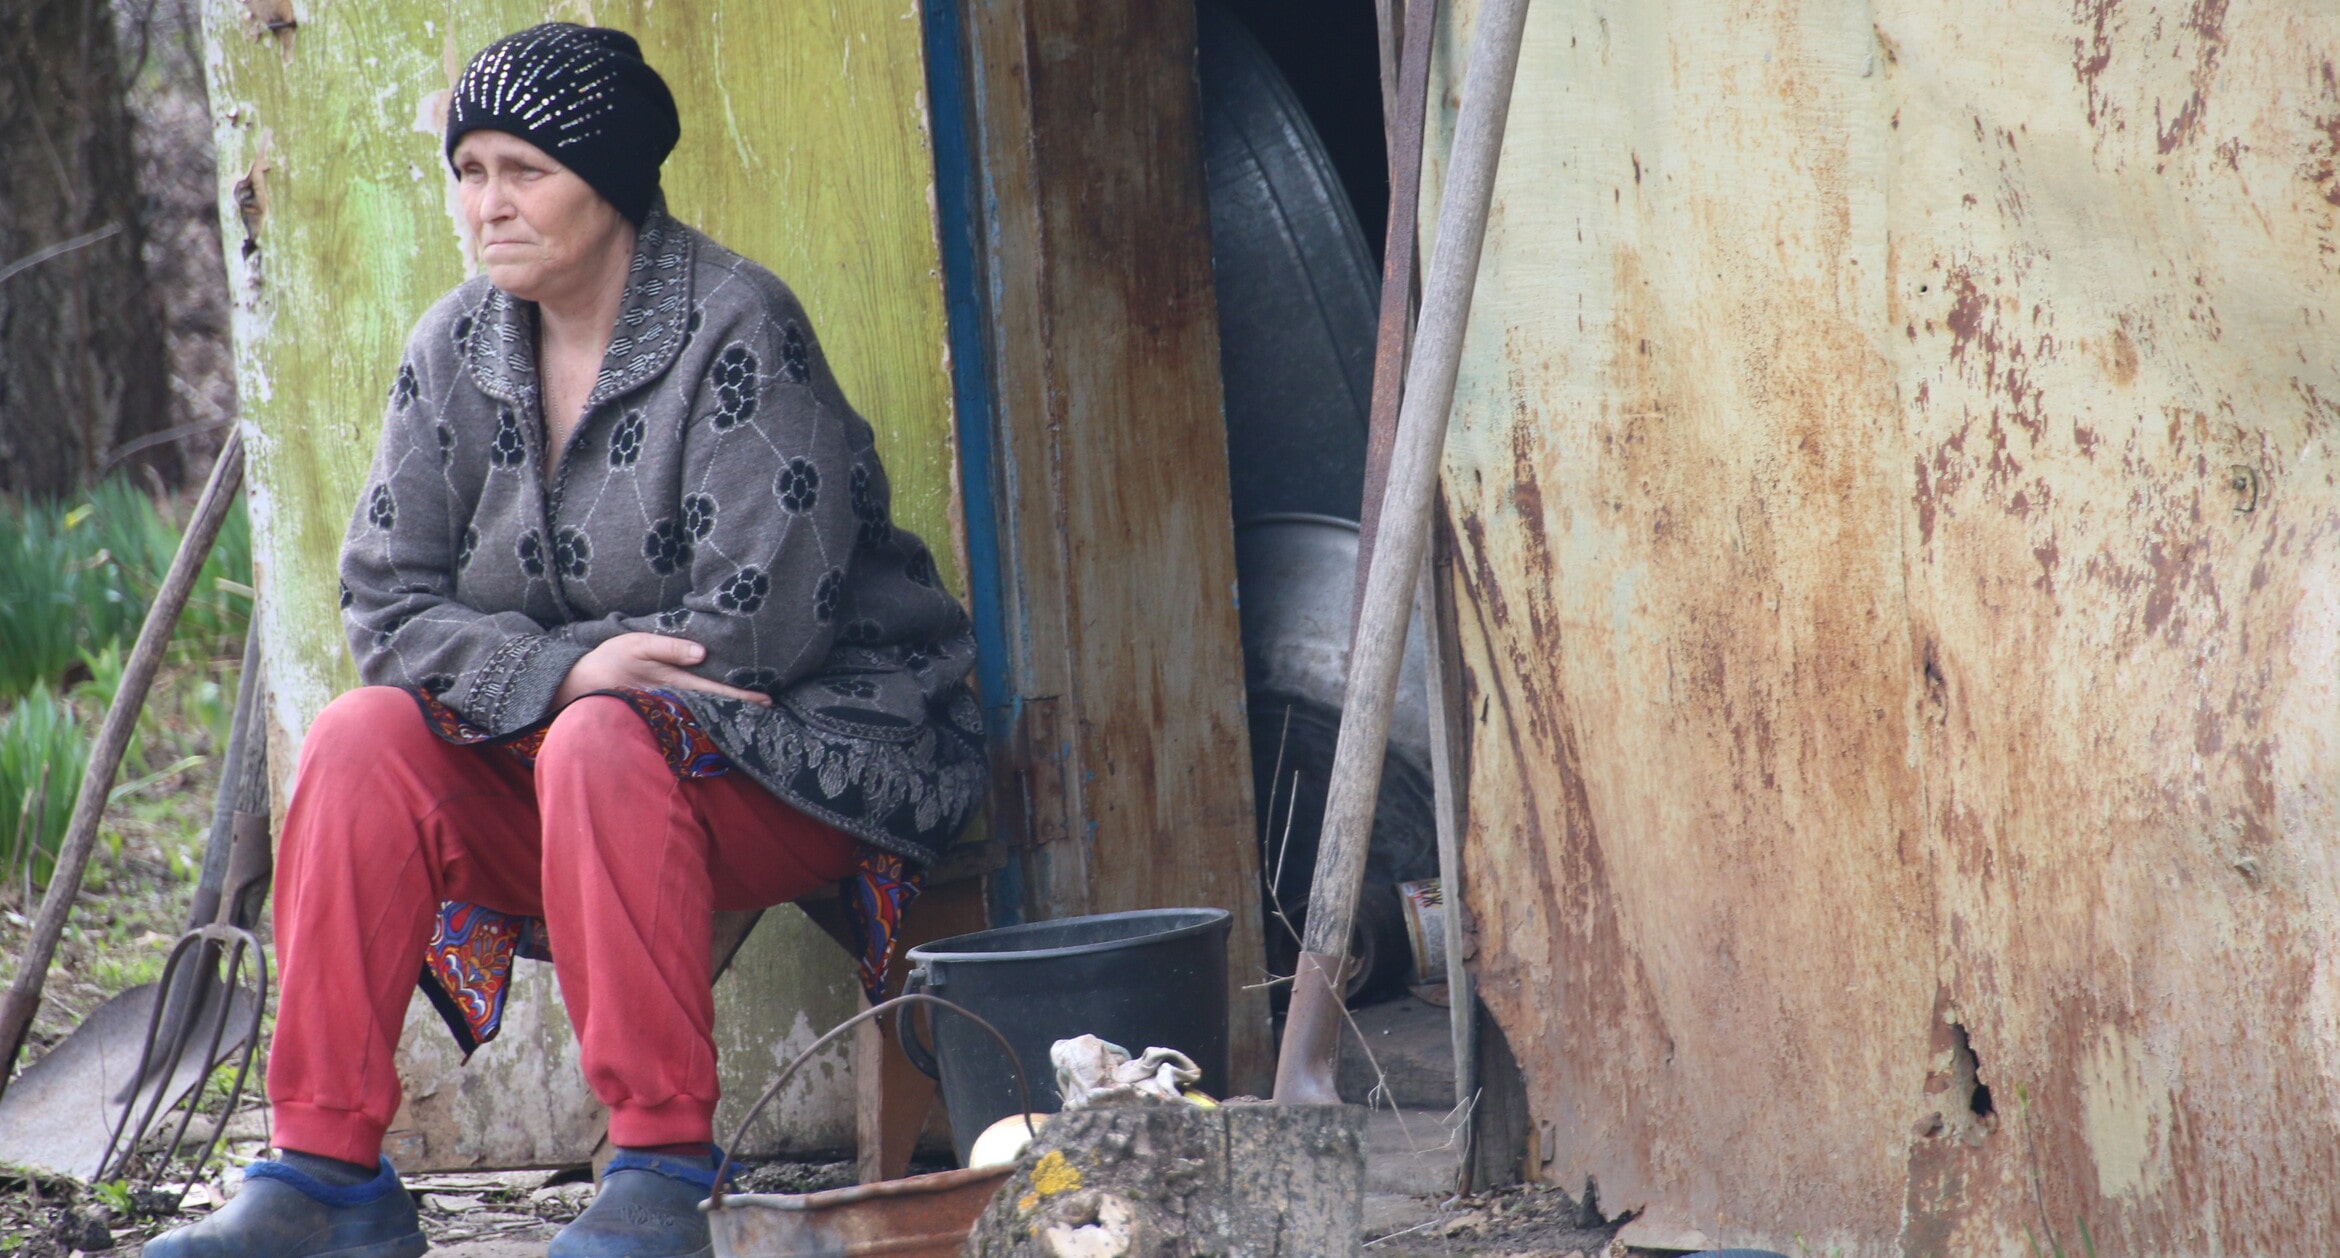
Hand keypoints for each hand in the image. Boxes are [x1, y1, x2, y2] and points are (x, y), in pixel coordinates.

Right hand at [554, 632, 773, 707]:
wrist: (581, 681)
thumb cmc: (612, 659)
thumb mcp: (638, 645)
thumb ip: (669, 647)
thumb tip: (702, 653)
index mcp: (674, 682)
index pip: (714, 692)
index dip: (740, 697)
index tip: (765, 701)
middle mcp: (675, 698)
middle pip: (715, 705)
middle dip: (740, 708)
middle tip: (771, 709)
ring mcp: (669, 704)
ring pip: (704, 709)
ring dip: (728, 709)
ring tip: (755, 710)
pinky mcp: (662, 704)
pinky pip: (691, 708)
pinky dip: (709, 707)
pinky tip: (723, 707)